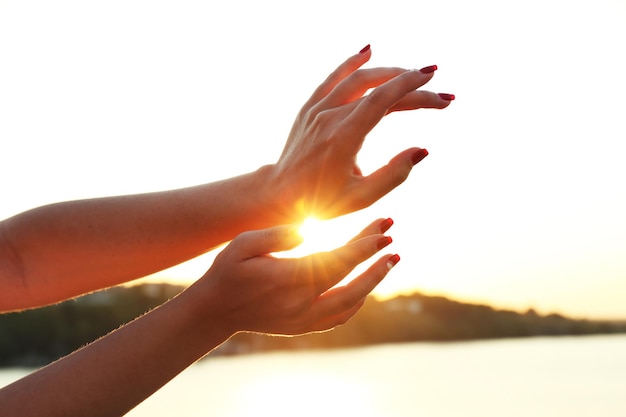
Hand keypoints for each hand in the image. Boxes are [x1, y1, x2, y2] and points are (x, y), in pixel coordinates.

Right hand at [195, 218, 398, 335]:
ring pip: (350, 304)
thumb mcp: (243, 243)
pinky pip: (339, 317)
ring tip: (388, 261)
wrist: (215, 312)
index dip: (363, 247)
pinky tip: (365, 285)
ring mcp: (303, 320)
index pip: (336, 261)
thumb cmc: (227, 271)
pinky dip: (357, 301)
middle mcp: (299, 304)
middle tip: (393, 243)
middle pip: (351, 283)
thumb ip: (276, 234)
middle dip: (376, 263)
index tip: (383, 231)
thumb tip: (307, 232)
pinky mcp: (302, 327)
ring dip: (372, 282)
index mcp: (286, 279)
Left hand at [270, 45, 453, 219]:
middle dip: (411, 85)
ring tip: (415, 75)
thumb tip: (422, 150)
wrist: (279, 194)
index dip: (412, 88)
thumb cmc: (320, 201)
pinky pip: (332, 78)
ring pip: (357, 78)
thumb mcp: (361, 197)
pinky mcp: (309, 108)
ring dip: (388, 72)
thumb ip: (394, 175)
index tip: (435, 85)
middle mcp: (329, 117)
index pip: (383, 100)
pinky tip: (369, 52)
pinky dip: (352, 63)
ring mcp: (316, 109)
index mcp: (342, 137)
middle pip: (377, 88)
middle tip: (439, 92)